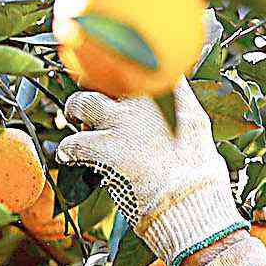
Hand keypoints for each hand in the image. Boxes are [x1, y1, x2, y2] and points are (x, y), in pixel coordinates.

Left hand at [56, 80, 243, 265]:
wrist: (190, 200)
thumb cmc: (199, 174)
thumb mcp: (197, 129)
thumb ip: (180, 109)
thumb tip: (172, 105)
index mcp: (170, 93)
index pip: (140, 65)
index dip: (123, 69)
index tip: (117, 73)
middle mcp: (143, 101)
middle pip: (106, 78)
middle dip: (95, 84)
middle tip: (89, 92)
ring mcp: (122, 122)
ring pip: (83, 102)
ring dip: (74, 109)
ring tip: (73, 116)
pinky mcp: (103, 147)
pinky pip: (73, 142)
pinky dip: (67, 149)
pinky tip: (66, 155)